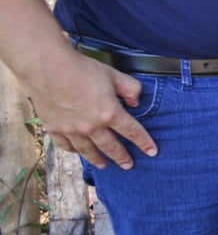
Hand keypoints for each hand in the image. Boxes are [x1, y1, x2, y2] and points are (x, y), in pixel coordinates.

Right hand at [28, 50, 156, 169]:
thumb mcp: (115, 75)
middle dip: (122, 157)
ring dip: (98, 159)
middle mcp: (91, 127)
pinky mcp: (54, 129)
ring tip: (104, 166)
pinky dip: (74, 151)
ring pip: (88, 150)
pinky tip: (79, 152)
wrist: (49, 69)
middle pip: (111, 146)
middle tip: (129, 165)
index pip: (132, 132)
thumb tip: (135, 102)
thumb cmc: (83, 69)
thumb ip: (131, 89)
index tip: (152, 152)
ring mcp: (71, 130)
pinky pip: (67, 145)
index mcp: (109, 113)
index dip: (144, 142)